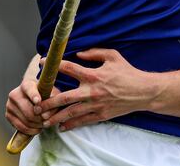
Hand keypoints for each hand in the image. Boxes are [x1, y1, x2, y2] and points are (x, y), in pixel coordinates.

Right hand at [5, 73, 59, 134]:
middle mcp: (15, 94)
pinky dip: (31, 130)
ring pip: (26, 121)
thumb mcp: (52, 94)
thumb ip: (52, 102)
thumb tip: (45, 115)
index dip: (34, 95)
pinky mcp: (8, 115)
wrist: (32, 96)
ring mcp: (10, 105)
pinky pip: (21, 127)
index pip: (29, 89)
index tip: (38, 101)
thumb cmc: (45, 94)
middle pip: (29, 111)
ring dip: (37, 125)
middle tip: (48, 121)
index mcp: (26, 85)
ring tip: (44, 124)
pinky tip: (38, 128)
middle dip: (40, 118)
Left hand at [36, 48, 152, 130]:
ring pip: (71, 113)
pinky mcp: (101, 115)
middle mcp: (92, 91)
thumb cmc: (128, 72)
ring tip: (44, 120)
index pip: (69, 69)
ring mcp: (96, 105)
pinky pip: (83, 121)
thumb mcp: (113, 56)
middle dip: (49, 101)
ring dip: (56, 117)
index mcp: (94, 75)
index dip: (55, 65)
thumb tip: (79, 53)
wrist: (143, 91)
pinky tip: (61, 126)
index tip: (42, 63)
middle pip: (65, 97)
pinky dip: (71, 125)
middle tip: (37, 105)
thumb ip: (95, 52)